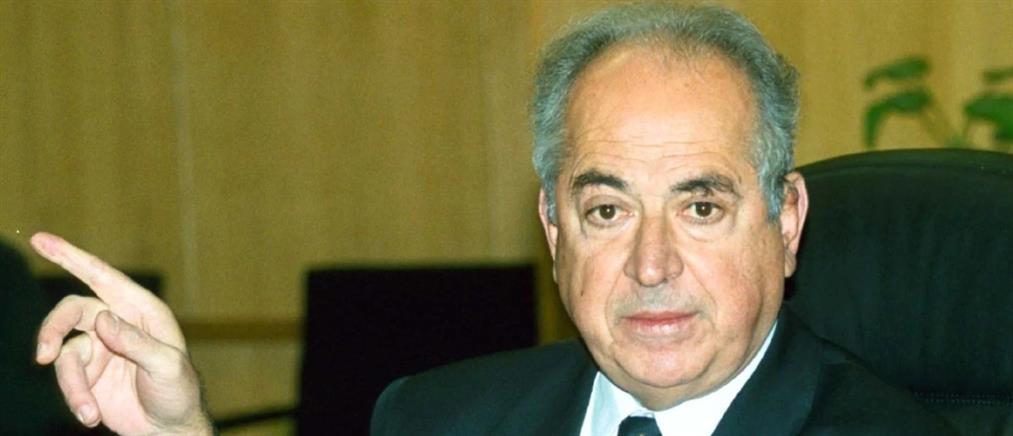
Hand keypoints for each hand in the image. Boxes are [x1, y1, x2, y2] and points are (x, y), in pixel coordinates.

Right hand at [32, 232, 212, 434]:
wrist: (169, 429)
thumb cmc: (179, 391)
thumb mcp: (168, 366)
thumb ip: (137, 342)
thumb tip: (103, 319)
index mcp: (142, 310)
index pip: (103, 277)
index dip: (71, 256)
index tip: (39, 239)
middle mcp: (117, 323)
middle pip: (71, 311)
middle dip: (52, 329)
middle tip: (43, 355)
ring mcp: (99, 348)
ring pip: (65, 353)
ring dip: (72, 384)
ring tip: (89, 411)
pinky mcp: (87, 374)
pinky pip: (67, 378)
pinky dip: (75, 398)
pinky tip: (91, 416)